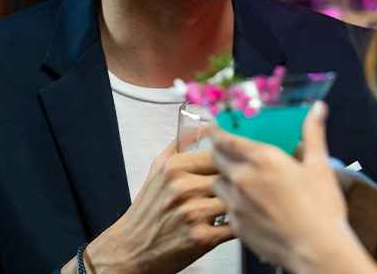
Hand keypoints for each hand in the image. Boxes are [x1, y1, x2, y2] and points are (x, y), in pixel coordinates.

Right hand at [71, 139, 233, 273]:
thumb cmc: (147, 210)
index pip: (218, 154)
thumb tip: (203, 128)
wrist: (131, 248)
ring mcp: (192, 213)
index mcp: (174, 167)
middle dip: (238, 183)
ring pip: (234, 200)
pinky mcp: (201, 238)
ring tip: (241, 204)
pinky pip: (234, 226)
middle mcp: (183, 188)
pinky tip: (235, 222)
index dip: (231, 161)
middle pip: (229, 177)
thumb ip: (180, 145)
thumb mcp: (158, 169)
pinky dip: (239, 224)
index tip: (236, 166)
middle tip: (244, 185)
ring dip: (240, 203)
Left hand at [210, 101, 376, 273]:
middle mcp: (242, 178)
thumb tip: (317, 109)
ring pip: (217, 181)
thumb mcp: (320, 165)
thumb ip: (313, 133)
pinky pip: (225, 206)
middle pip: (215, 156)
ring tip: (239, 177)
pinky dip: (232, 201)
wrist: (317, 251)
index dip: (216, 129)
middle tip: (229, 148)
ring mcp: (236, 203)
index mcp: (261, 158)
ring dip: (224, 176)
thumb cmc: (320, 211)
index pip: (223, 137)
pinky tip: (248, 203)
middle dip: (219, 149)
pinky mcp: (236, 224)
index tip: (217, 125)